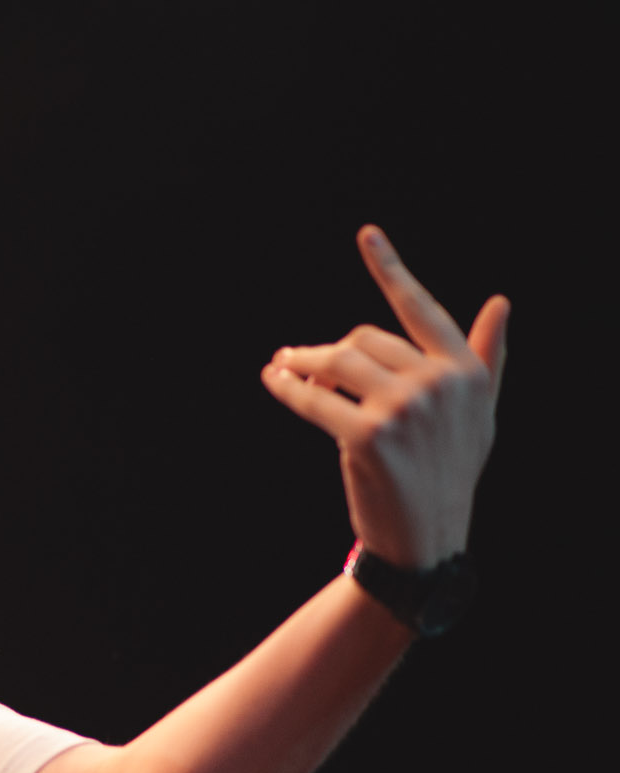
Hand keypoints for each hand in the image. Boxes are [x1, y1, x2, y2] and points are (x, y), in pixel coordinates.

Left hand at [262, 225, 509, 567]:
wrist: (425, 538)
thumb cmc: (448, 472)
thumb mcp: (478, 413)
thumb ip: (485, 356)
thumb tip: (500, 302)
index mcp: (465, 372)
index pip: (421, 310)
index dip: (392, 269)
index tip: (366, 234)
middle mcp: (440, 384)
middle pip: (364, 339)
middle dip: (329, 351)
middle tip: (299, 362)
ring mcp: (405, 408)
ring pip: (337, 361)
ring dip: (303, 364)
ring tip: (284, 371)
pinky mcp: (369, 434)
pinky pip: (314, 397)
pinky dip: (287, 387)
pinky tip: (272, 380)